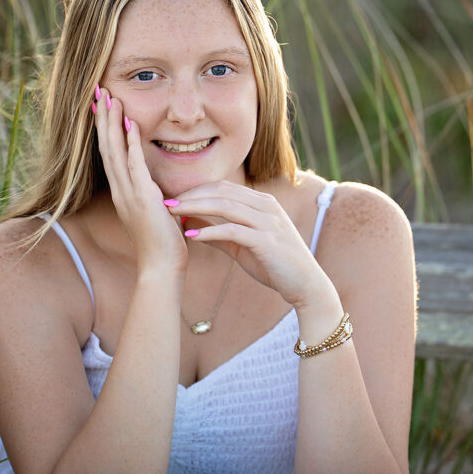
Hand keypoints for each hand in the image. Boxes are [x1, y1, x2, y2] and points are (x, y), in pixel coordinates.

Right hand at [93, 87, 186, 273]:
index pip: (110, 153)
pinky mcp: (142, 198)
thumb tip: (158, 187)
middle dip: (102, 118)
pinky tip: (130, 124)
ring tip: (110, 98)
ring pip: (115, 151)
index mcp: (122, 192)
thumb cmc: (162, 243)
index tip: (102, 105)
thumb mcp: (155, 212)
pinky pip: (134, 165)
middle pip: (106, 147)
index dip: (104, 128)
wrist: (161, 267)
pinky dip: (131, 144)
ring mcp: (128, 194)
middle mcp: (120, 190)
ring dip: (112, 123)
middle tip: (98, 91)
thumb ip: (152, 196)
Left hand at [167, 180, 334, 308]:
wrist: (306, 285)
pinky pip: (233, 230)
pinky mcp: (267, 241)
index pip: (223, 188)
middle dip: (191, 195)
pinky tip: (191, 235)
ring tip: (173, 213)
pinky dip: (210, 230)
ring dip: (196, 207)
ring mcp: (268, 223)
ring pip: (225, 206)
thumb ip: (221, 235)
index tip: (173, 198)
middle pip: (221, 192)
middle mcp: (266, 207)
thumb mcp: (244, 246)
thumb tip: (192, 226)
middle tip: (166, 202)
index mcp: (262, 203)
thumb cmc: (275, 265)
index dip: (196, 190)